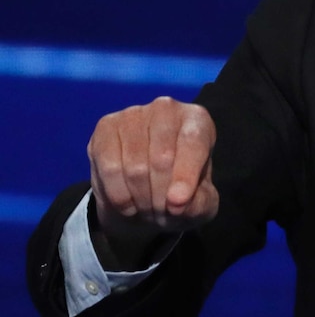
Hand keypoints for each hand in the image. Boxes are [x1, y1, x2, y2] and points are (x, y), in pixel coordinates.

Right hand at [87, 97, 218, 267]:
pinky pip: (109, 168)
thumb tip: (178, 202)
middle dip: (161, 196)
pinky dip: (118, 195)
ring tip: (147, 208)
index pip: (193, 142)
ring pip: (134, 167)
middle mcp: (166, 108)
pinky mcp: (106, 127)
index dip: (185, 175)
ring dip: (141, 199)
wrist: (145, 191)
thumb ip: (199, 204)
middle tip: (162, 212)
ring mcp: (133, 115)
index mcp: (197, 120)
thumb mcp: (200, 203)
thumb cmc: (180, 190)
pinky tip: (127, 203)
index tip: (178, 202)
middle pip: (162, 158)